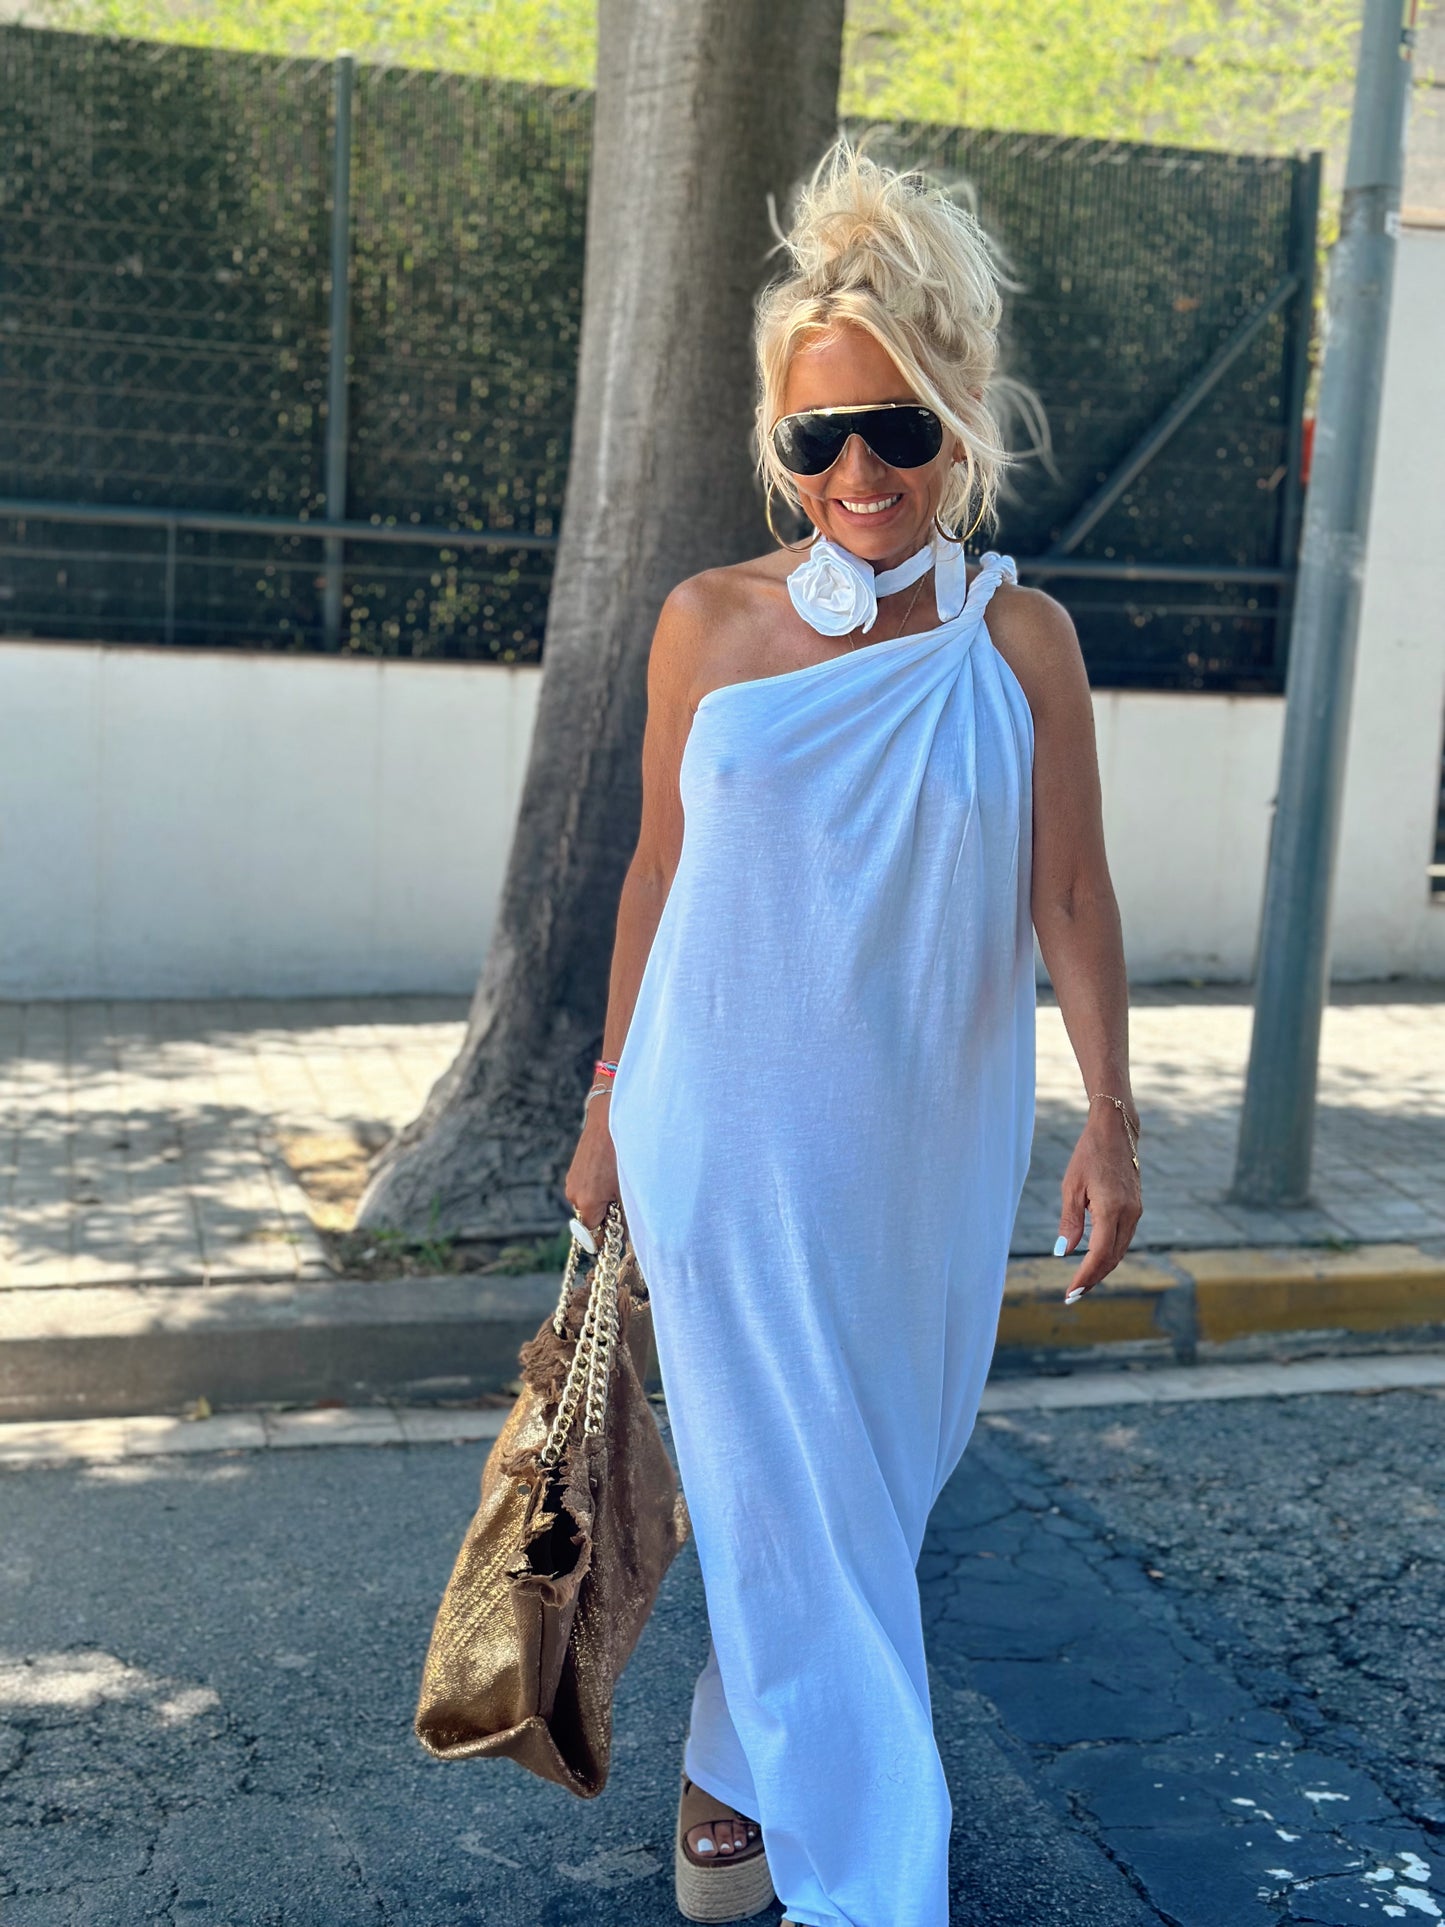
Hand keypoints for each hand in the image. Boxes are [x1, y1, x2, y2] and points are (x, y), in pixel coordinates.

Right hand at [563, 1102, 621, 1242]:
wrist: (611, 1117)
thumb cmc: (624, 1154)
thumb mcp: (630, 1188)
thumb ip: (626, 1214)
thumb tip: (627, 1231)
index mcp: (586, 1203)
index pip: (594, 1234)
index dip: (609, 1234)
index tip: (622, 1232)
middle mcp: (574, 1194)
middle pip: (592, 1217)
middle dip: (608, 1213)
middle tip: (626, 1197)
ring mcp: (572, 1179)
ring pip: (590, 1200)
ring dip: (604, 1197)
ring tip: (620, 1177)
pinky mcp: (575, 1167)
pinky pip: (588, 1185)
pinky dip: (599, 1184)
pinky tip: (612, 1168)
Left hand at [1056, 1105, 1141, 1301]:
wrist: (1116, 1131)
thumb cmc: (1089, 1154)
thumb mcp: (1071, 1186)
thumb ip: (1070, 1221)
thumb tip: (1064, 1252)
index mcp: (1112, 1208)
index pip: (1100, 1254)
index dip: (1085, 1276)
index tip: (1070, 1292)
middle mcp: (1130, 1214)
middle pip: (1113, 1258)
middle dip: (1093, 1279)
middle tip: (1072, 1295)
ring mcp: (1136, 1211)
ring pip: (1120, 1250)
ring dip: (1102, 1269)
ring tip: (1081, 1283)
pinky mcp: (1136, 1208)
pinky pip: (1124, 1238)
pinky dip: (1110, 1253)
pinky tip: (1095, 1259)